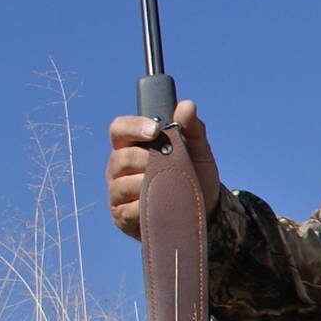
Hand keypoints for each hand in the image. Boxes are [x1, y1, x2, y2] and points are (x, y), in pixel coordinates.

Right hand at [105, 99, 221, 239]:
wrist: (203, 213)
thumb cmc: (195, 176)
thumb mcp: (198, 152)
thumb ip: (192, 128)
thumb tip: (186, 105)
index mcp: (131, 145)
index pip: (119, 128)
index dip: (134, 127)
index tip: (156, 130)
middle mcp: (118, 166)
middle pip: (122, 157)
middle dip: (150, 161)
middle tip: (171, 166)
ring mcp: (117, 191)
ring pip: (125, 184)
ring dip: (151, 185)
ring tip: (170, 186)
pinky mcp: (121, 215)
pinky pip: (130, 209)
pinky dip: (149, 207)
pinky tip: (162, 206)